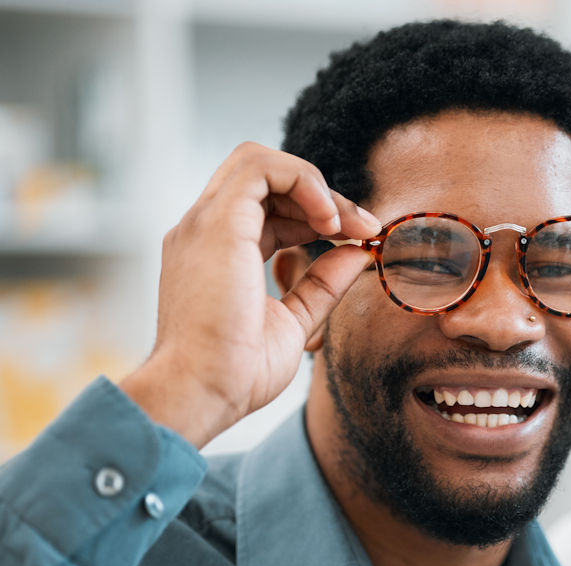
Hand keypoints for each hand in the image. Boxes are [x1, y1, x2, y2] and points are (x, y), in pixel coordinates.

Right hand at [119, 143, 379, 447]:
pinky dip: (304, 181)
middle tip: (365, 229)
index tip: (359, 242)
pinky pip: (260, 167)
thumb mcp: (295, 320)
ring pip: (259, 162)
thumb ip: (323, 283)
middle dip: (323, 197)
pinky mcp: (216, 222)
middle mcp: (204, 231)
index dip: (318, 216)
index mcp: (216, 253)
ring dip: (314, 185)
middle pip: (266, 181)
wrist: (201, 393)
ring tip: (345, 225)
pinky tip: (329, 221)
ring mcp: (205, 223)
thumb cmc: (237, 373)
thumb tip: (359, 254)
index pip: (268, 210)